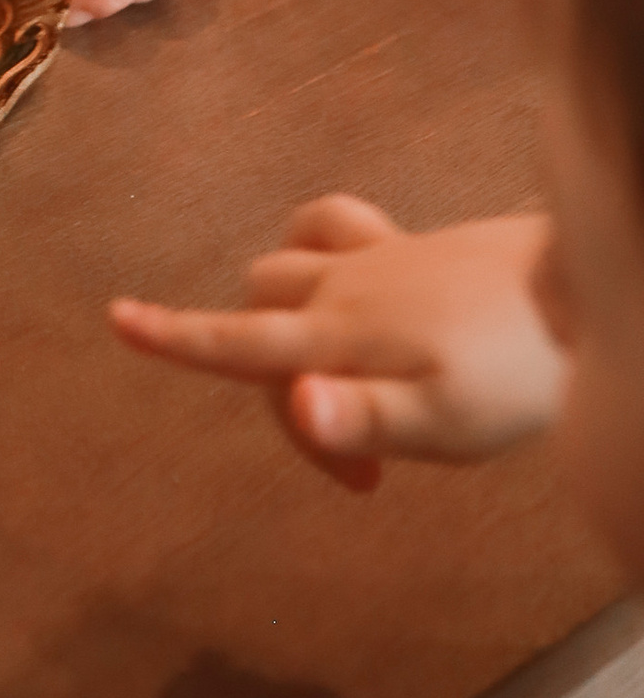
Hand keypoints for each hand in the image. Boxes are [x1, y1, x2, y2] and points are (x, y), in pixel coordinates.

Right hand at [110, 198, 561, 489]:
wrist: (581, 296)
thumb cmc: (516, 374)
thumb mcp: (445, 420)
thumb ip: (362, 416)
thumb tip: (294, 405)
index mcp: (338, 336)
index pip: (237, 339)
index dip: (174, 338)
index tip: (117, 320)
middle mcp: (340, 287)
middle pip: (255, 311)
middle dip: (275, 387)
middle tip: (363, 470)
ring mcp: (373, 258)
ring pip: (282, 266)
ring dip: (284, 320)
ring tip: (352, 394)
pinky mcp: (406, 245)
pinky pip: (330, 226)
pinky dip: (312, 250)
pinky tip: (344, 284)